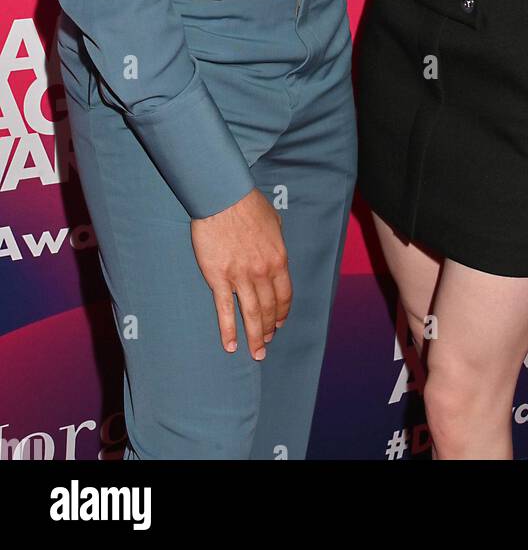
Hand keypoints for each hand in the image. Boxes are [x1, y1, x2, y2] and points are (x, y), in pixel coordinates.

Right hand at [191, 187, 291, 359]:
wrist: (223, 198)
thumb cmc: (248, 205)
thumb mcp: (274, 221)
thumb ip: (277, 239)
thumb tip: (277, 246)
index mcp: (278, 259)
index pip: (284, 295)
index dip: (283, 313)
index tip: (280, 323)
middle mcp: (262, 273)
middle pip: (269, 309)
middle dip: (270, 328)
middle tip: (267, 343)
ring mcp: (240, 278)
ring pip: (251, 315)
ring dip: (255, 337)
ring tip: (256, 353)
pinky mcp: (218, 278)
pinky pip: (225, 311)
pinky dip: (229, 331)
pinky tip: (231, 346)